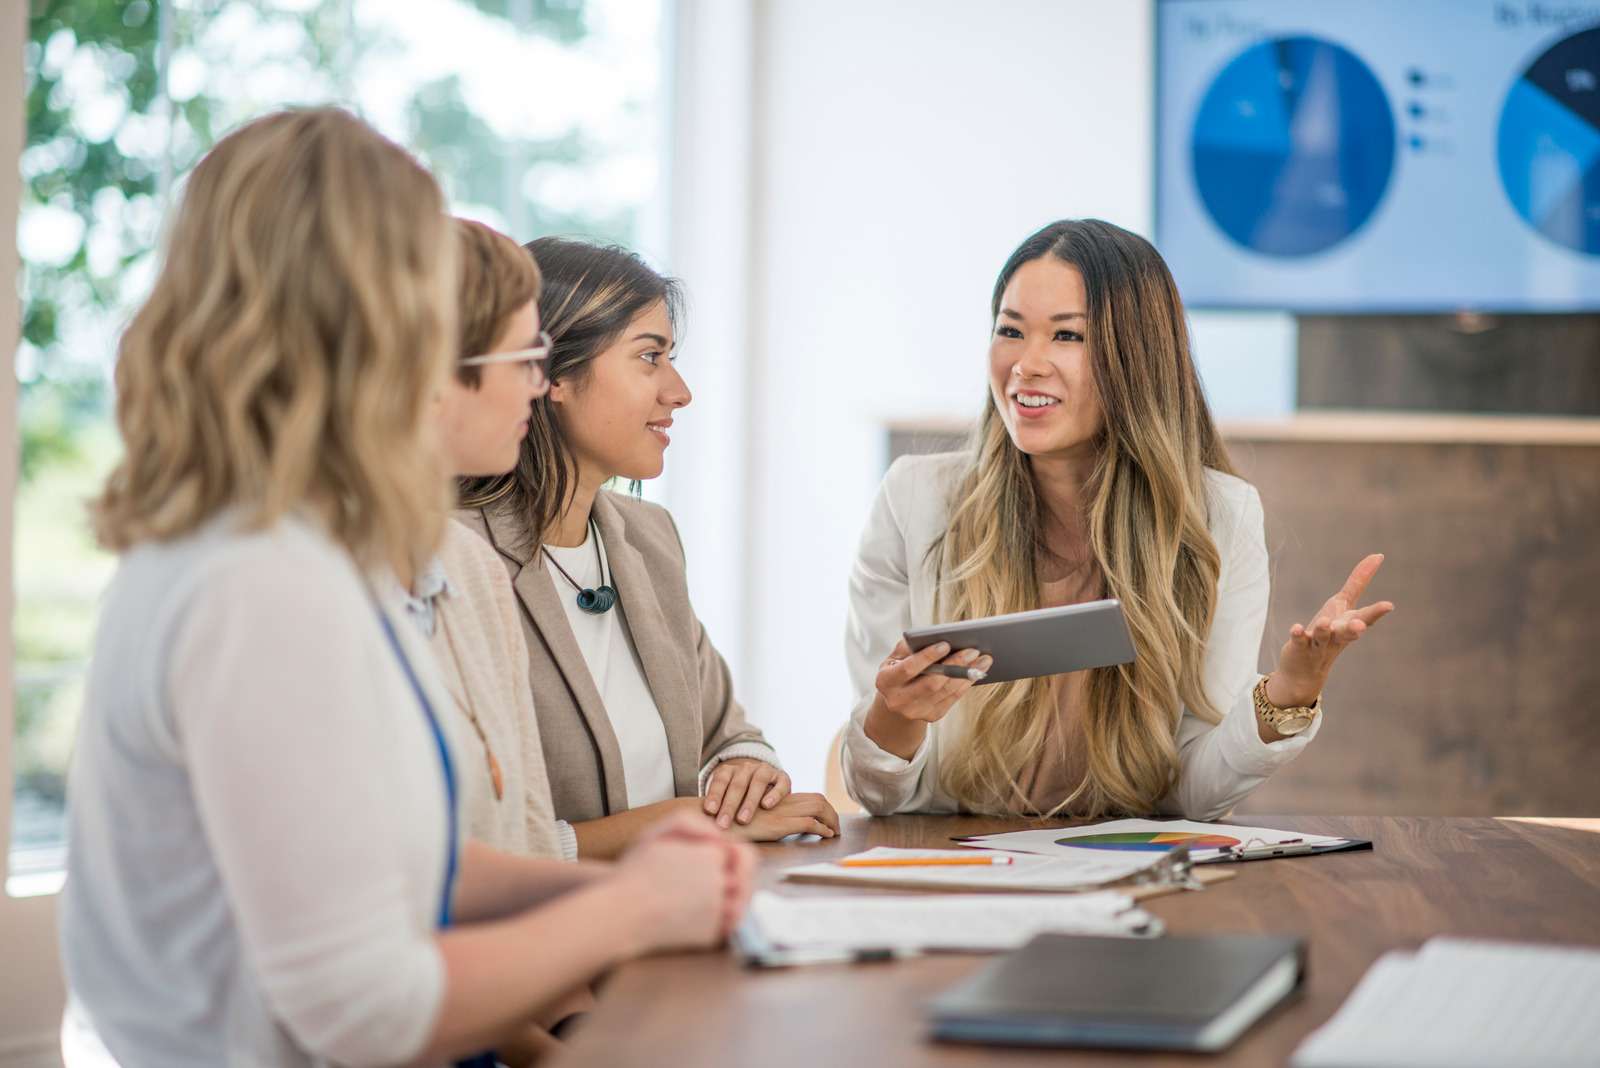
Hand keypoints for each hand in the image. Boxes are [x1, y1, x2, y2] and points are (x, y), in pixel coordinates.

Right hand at [620, 811, 755, 947]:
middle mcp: (718, 882)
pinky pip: (727, 926)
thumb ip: (692, 825)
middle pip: (743, 878)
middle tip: (716, 882)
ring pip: (739, 903)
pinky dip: (718, 922)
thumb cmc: (634, 873)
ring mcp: (716, 911)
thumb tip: (720, 836)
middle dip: (735, 879)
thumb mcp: (657, 834)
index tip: (711, 863)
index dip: (725, 857)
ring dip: (730, 901)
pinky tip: (699, 917)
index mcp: (709, 856)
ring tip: (706, 901)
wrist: (620, 914)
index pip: (736, 853)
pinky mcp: (711, 934)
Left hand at [703, 757, 790, 827]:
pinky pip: (779, 784)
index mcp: (730, 770)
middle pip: (737, 784)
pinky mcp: (782, 777)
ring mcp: (765, 770)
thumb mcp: (727, 797)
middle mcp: (747, 768)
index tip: (709, 811)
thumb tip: (702, 824)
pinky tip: (766, 806)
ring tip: (742, 820)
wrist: (767, 784)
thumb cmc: (740, 797)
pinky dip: (773, 794)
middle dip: (729, 805)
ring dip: (749, 802)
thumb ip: (717, 806)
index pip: (720, 780)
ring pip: (757, 782)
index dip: (714, 795)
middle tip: (723, 823)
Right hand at [726, 792, 839, 841]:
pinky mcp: (778, 824)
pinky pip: (808, 823)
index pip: (808, 798)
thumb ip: (767, 819)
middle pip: (817, 800)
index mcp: (776, 800)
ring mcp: (780, 812)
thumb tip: (780, 829)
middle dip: (831, 813)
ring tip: (834, 832)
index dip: (822, 808)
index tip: (828, 820)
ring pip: (818, 807)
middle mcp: (781, 803)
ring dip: (831, 820)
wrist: (713, 822)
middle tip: (836, 828)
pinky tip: (826, 835)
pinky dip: (821, 829)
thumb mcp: (752, 819)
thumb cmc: (728, 825)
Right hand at [872, 639, 991, 725]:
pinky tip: (977, 671)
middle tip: (973, 650)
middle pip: (932, 682)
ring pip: (946, 691)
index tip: (945, 644)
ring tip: (982, 659)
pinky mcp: (932, 716)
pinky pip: (953, 698)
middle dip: (954, 665)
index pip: (908, 668)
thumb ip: (909, 646)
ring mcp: (915, 711)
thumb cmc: (898, 670)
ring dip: (967, 674)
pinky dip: (966, 683)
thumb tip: (933, 636)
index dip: (927, 656)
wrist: (897, 700)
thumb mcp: (895, 657)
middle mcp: (898, 700)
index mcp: (886, 681)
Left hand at [1270, 553, 1394, 706]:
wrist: (1305, 670)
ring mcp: (1318, 643)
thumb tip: (1377, 555)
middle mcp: (1337, 635)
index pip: (1365, 617)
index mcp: (1349, 623)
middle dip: (1355, 629)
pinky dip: (1298, 634)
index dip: (1377, 612)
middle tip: (1360, 626)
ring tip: (1326, 622)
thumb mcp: (1343, 604)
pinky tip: (1297, 628)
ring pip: (1324, 637)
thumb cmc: (1329, 631)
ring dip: (1325, 630)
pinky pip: (1299, 640)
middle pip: (1348, 632)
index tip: (1389, 605)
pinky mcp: (1299, 647)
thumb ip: (1358, 581)